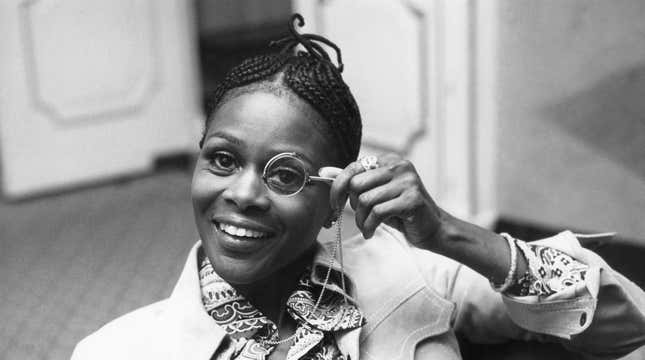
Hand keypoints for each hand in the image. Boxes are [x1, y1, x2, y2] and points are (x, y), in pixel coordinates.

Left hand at [320, 154, 443, 248]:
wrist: (433, 228)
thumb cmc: (401, 212)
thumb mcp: (377, 194)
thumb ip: (354, 182)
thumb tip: (324, 172)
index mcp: (389, 160)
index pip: (354, 167)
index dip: (338, 187)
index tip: (333, 203)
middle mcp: (399, 166)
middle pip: (357, 184)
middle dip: (353, 205)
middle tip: (361, 217)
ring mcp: (407, 181)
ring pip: (366, 200)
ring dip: (361, 220)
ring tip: (367, 227)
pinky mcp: (412, 199)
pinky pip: (378, 212)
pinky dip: (369, 225)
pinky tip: (371, 232)